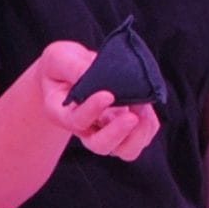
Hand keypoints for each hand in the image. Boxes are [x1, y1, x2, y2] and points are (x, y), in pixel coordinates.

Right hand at [32, 41, 161, 162]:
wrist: (69, 72)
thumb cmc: (61, 66)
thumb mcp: (59, 57)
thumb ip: (72, 66)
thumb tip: (93, 70)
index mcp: (62, 113)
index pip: (77, 121)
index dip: (92, 111)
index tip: (107, 95)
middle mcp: (84, 128)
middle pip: (100, 145)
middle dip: (118, 133)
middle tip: (131, 116)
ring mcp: (106, 130)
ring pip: (125, 150)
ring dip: (139, 132)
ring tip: (142, 106)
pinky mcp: (125, 127)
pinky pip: (142, 137)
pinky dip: (149, 124)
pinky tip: (146, 102)